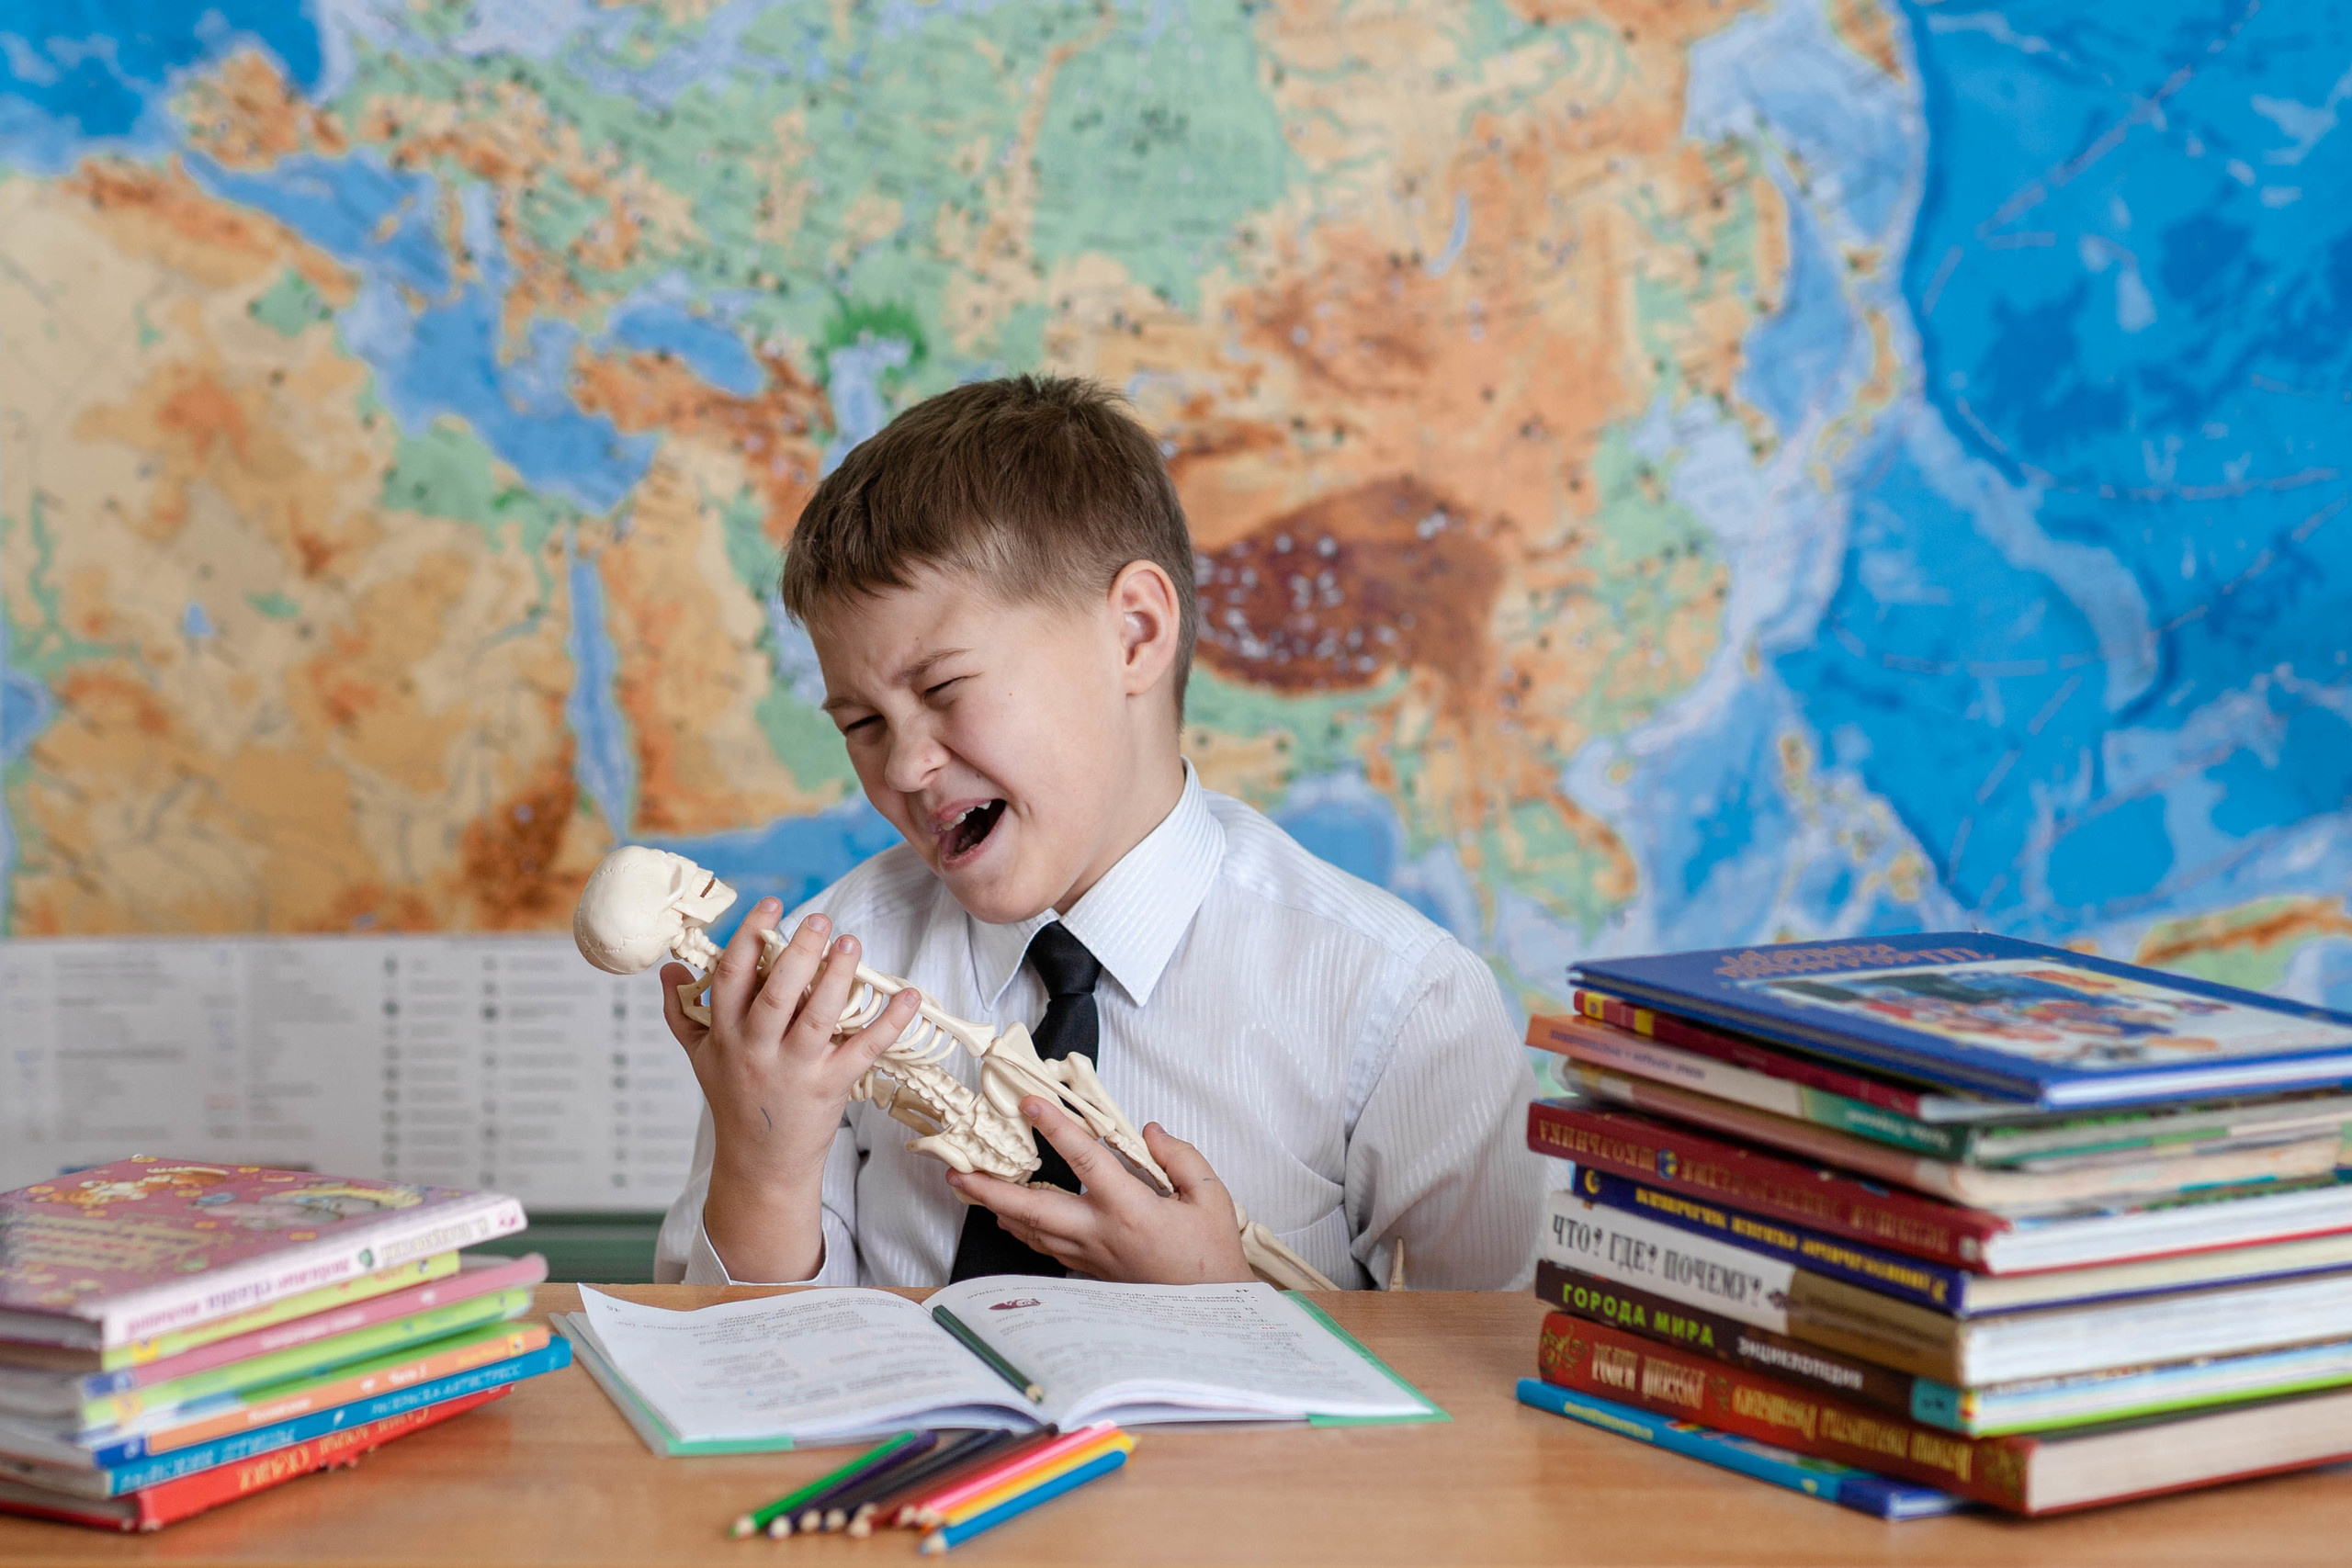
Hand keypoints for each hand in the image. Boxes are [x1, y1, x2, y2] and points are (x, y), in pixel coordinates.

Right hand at [661, 903, 921, 1279]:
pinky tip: (908, 996)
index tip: (771, 907)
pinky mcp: (830, 1088)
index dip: (751, 937)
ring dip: (838, 977)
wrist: (759, 1165)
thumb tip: (668, 968)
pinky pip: (863, 1050)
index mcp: (726, 1035)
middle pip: (776, 993)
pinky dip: (889, 1023)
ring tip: (851, 942)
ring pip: (817, 1017)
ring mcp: (795, 1070)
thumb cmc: (734, 1102)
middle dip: (799, 952)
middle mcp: (757, 1050)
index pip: (733, 976)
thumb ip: (682, 1012)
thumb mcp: (700, 1057)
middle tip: (820, 919)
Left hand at [947, 1099, 1253, 1283]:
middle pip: (1034, 1208)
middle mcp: (1101, 1233)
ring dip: (999, 1209)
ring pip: (1032, 1231)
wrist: (1211, 1311)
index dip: (1055, 1128)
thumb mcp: (1210, 1196)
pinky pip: (1047, 1248)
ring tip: (970, 1189)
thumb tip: (1148, 1131)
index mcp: (1130, 1209)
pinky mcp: (1091, 1271)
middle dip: (991, 1189)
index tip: (1029, 1104)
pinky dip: (1023, 1231)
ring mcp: (1091, 1256)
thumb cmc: (1211, 1255)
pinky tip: (1011, 1220)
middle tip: (959, 1171)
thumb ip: (1178, 1156)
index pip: (1085, 1159)